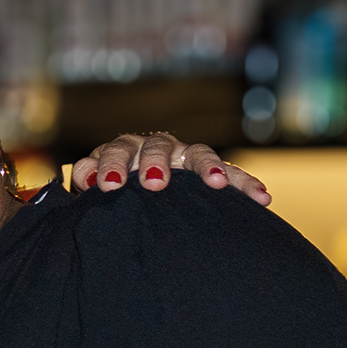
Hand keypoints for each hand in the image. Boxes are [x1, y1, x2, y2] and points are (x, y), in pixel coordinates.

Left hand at [73, 133, 272, 205]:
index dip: (111, 165)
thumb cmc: (114, 194)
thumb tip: (84, 179)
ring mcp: (185, 157)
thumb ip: (88, 178)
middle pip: (156, 146)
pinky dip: (245, 184)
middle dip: (155, 162)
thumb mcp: (96, 186)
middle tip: (153, 182)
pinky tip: (262, 198)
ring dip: (207, 165)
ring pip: (198, 153)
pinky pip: (231, 175)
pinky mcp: (211, 172)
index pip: (117, 151)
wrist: (139, 200)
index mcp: (125, 150)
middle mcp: (157, 148)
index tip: (109, 186)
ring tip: (216, 182)